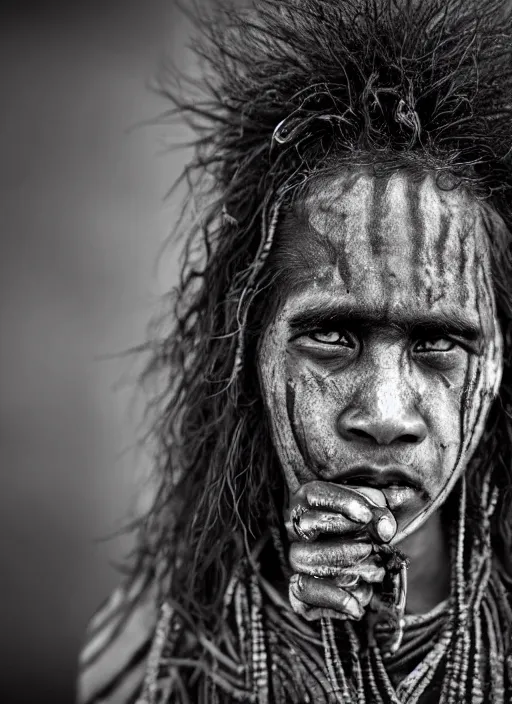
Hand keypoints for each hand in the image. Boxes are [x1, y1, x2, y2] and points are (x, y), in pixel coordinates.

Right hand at [284, 481, 396, 620]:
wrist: (371, 547)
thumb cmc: (369, 521)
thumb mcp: (378, 510)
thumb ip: (382, 514)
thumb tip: (384, 529)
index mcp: (310, 499)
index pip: (314, 494)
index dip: (339, 503)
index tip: (366, 516)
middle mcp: (298, 527)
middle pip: (306, 529)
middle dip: (341, 545)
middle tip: (369, 548)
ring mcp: (298, 558)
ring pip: (303, 563)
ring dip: (341, 571)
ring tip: (371, 572)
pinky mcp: (301, 589)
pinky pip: (302, 599)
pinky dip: (331, 603)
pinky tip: (356, 607)